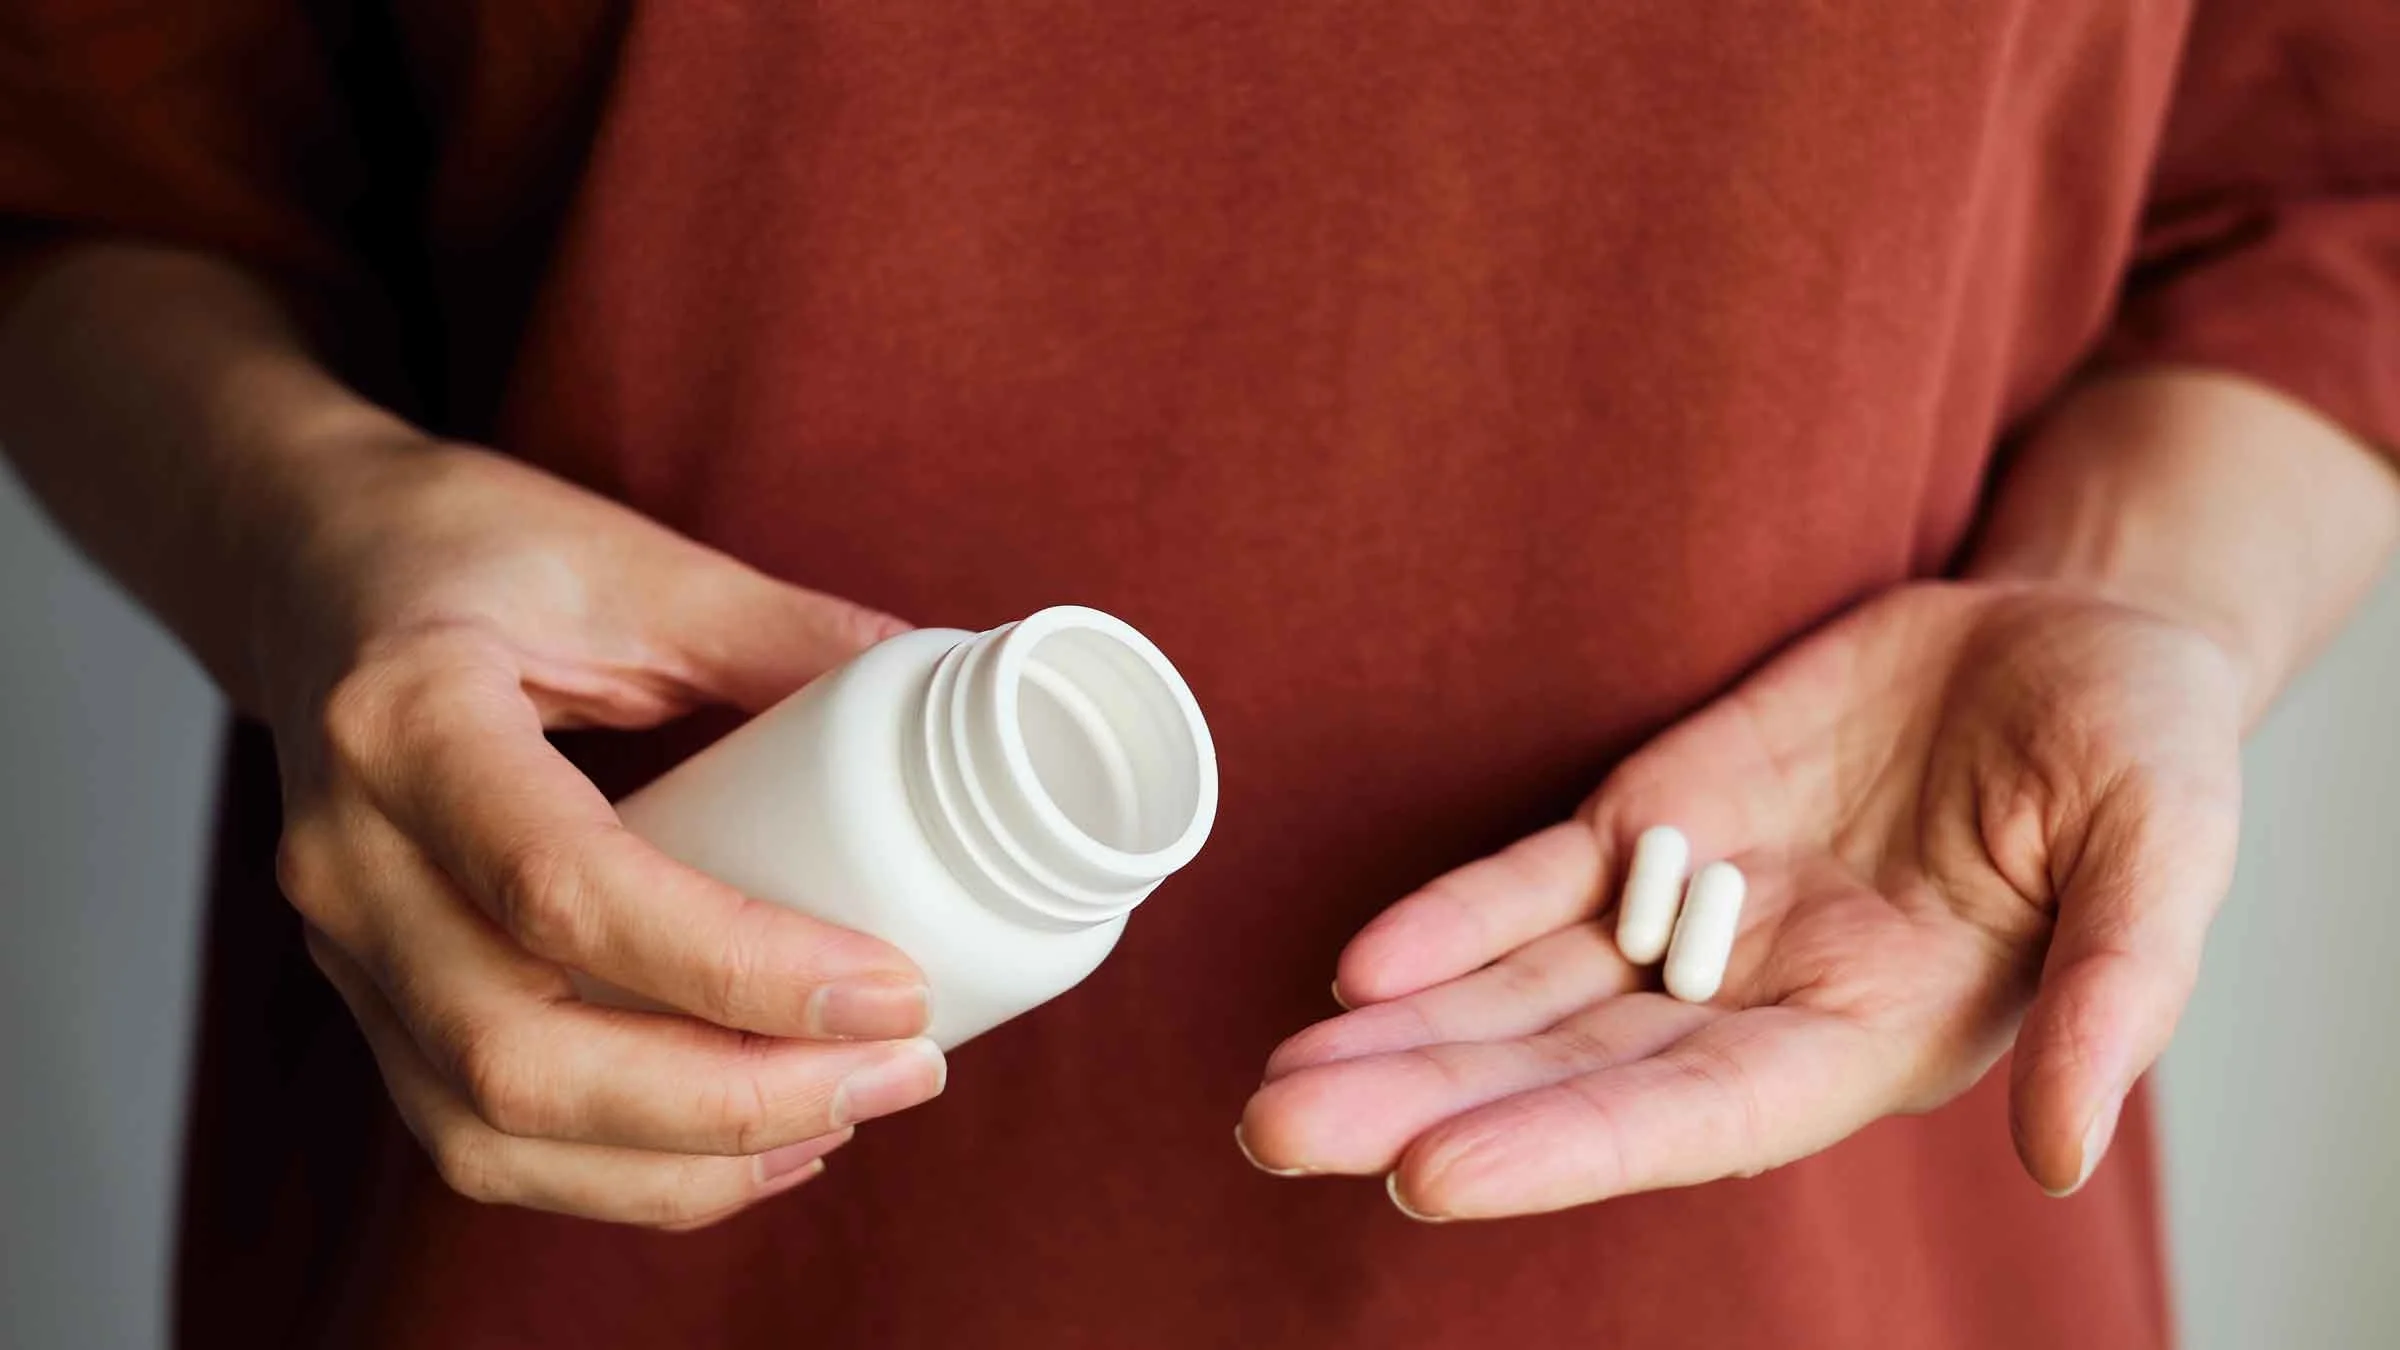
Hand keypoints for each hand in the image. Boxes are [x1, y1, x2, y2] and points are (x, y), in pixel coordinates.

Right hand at [266, 442, 947, 1228]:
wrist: (310, 566)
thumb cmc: (473, 551)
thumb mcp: (635, 565)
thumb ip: (790, 634)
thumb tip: (960, 692)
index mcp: (407, 722)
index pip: (568, 891)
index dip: (740, 965)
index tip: (893, 987)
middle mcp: (350, 857)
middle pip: (519, 1059)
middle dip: (731, 1102)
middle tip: (901, 1073)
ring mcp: (343, 945)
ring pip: (489, 1132)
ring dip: (681, 1167)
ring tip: (844, 1120)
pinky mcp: (371, 997)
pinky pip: (478, 1133)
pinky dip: (620, 1171)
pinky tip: (748, 1147)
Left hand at [1239, 580, 2244, 1217]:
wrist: (2071, 629)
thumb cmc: (2138, 754)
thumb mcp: (2164, 855)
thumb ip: (2119, 997)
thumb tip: (2068, 1155)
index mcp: (1869, 1036)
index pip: (1692, 1112)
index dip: (1564, 1145)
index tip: (1428, 1175)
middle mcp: (1757, 998)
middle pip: (1567, 1069)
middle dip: (1423, 1103)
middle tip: (1277, 1129)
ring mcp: (1693, 910)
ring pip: (1524, 992)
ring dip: (1402, 1033)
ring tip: (1277, 1080)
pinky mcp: (1653, 818)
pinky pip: (1535, 882)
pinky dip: (1451, 919)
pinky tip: (1362, 963)